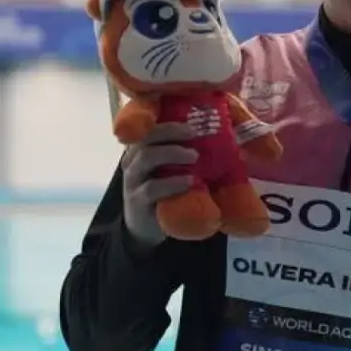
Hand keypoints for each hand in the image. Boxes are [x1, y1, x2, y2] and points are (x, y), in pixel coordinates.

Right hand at [120, 122, 198, 244]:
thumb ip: (182, 156)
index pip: (149, 129)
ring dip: (172, 153)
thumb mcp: (169, 171)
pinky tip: (189, 181)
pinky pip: (152, 188)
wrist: (145, 226)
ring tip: (194, 156)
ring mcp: (132, 181)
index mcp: (140, 150)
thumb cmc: (162, 192)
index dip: (169, 124)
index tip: (191, 125)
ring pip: (146, 158)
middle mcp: (133, 161)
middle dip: (171, 132)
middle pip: (146, 139)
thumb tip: (218, 139)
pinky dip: (172, 183)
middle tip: (194, 134)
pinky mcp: (137, 200)